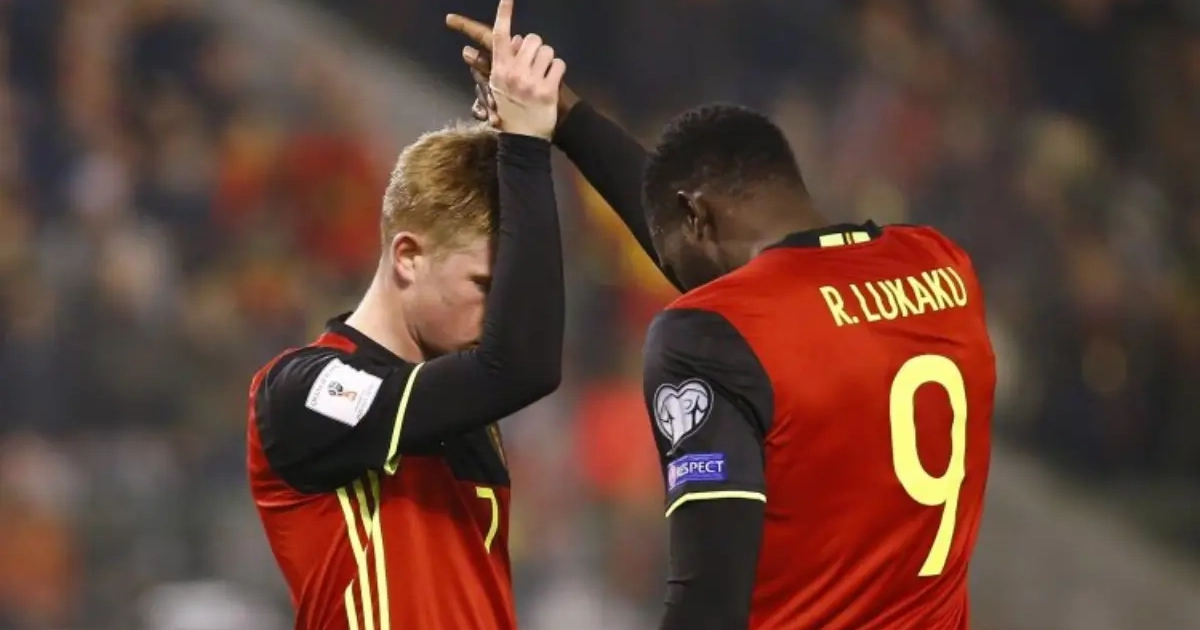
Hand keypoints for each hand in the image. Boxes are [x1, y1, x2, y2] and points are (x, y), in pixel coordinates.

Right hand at [446, 10, 579, 129]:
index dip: (503, 14)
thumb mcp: (493, 90)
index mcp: (498, 70)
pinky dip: (558, 70)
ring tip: (542, 76)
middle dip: (536, 48)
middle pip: (531, 39)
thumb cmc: (509, 113)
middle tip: (534, 64)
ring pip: (547, 50)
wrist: (524, 140)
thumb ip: (487, 68)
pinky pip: (559, 64)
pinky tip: (552, 82)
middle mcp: (513, 73)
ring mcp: (530, 82)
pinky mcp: (547, 90)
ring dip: (548, 60)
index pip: (498, 35)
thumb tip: (468, 51)